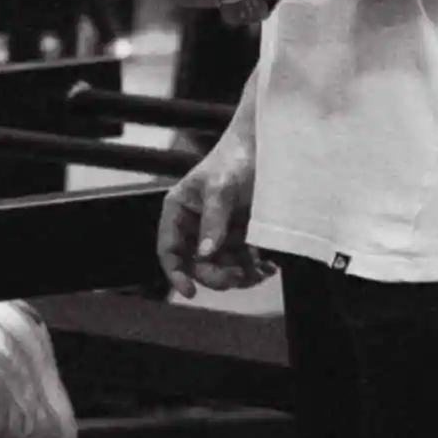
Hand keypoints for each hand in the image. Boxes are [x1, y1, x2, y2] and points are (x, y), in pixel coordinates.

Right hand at [157, 130, 265, 299]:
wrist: (265, 145)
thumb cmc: (235, 157)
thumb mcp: (221, 187)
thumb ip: (213, 220)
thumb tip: (206, 253)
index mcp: (179, 211)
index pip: (169, 250)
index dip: (176, 274)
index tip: (190, 292)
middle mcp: (195, 225)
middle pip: (198, 265)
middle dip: (217, 276)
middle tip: (238, 277)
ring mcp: (218, 231)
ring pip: (222, 268)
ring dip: (240, 277)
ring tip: (260, 273)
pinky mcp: (240, 234)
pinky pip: (242, 261)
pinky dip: (254, 269)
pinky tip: (268, 267)